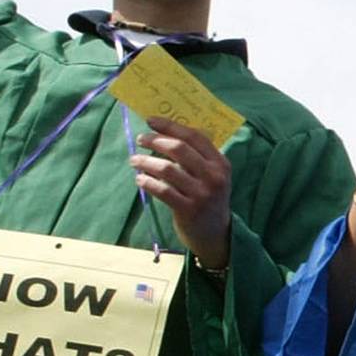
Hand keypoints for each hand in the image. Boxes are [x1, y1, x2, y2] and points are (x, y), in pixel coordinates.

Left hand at [132, 125, 234, 269]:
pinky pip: (162, 190)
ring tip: (134, 160)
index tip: (150, 121)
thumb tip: (166, 133)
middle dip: (155, 140)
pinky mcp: (188, 210)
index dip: (171, 126)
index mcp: (221, 164)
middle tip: (140, 139)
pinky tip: (139, 179)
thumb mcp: (212, 176)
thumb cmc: (208, 199)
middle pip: (179, 149)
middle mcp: (214, 177)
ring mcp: (202, 194)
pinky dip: (147, 182)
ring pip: (167, 169)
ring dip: (146, 161)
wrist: (215, 234)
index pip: (195, 137)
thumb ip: (198, 157)